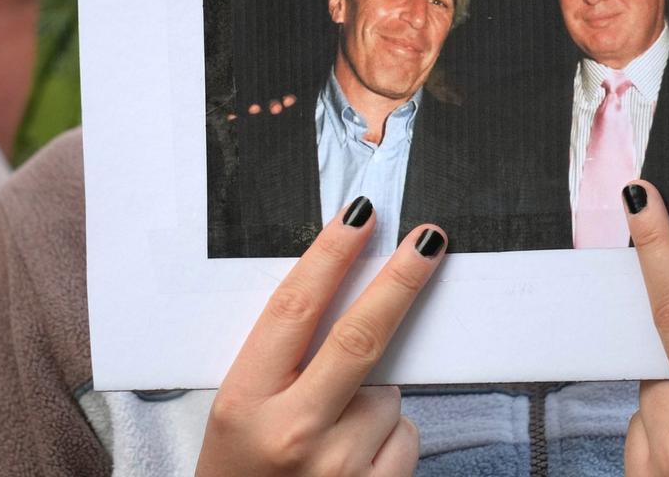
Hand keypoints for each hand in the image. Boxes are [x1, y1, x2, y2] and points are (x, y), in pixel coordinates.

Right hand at [198, 199, 445, 475]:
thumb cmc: (241, 476)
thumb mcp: (238, 415)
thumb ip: (281, 363)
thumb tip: (344, 296)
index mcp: (244, 402)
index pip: (293, 309)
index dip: (331, 255)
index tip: (360, 216)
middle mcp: (292, 433)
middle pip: (360, 337)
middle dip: (400, 281)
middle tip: (430, 240)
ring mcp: (339, 468)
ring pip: (388, 395)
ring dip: (374, 401)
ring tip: (332, 436)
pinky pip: (405, 436)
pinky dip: (389, 440)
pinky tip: (354, 462)